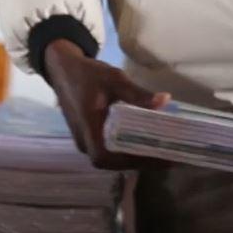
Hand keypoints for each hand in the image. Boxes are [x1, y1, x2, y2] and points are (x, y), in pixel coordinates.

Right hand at [44, 39, 170, 168]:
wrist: (64, 69)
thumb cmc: (88, 74)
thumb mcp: (114, 79)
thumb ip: (137, 93)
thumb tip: (165, 100)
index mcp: (87, 128)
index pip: (105, 156)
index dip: (131, 161)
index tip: (157, 156)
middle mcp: (84, 140)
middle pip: (111, 162)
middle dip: (140, 162)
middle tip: (168, 157)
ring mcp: (85, 140)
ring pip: (110, 158)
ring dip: (134, 158)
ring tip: (162, 153)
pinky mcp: (89, 137)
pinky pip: (109, 150)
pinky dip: (128, 150)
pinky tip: (146, 144)